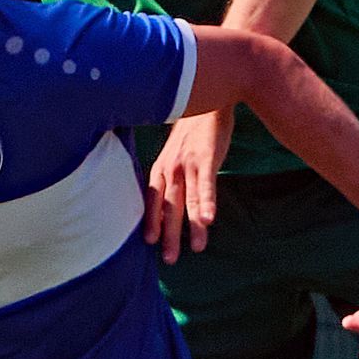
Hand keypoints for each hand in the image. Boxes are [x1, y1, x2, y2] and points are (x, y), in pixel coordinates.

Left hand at [145, 110, 230, 262]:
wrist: (206, 99)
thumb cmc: (192, 127)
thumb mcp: (175, 149)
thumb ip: (172, 171)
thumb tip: (171, 193)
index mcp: (162, 166)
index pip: (153, 198)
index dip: (151, 219)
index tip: (149, 241)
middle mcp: (171, 168)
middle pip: (169, 206)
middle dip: (169, 233)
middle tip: (169, 259)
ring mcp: (187, 164)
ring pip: (189, 201)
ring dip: (193, 226)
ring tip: (197, 248)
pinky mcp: (206, 158)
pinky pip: (206, 185)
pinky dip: (207, 203)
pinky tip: (208, 221)